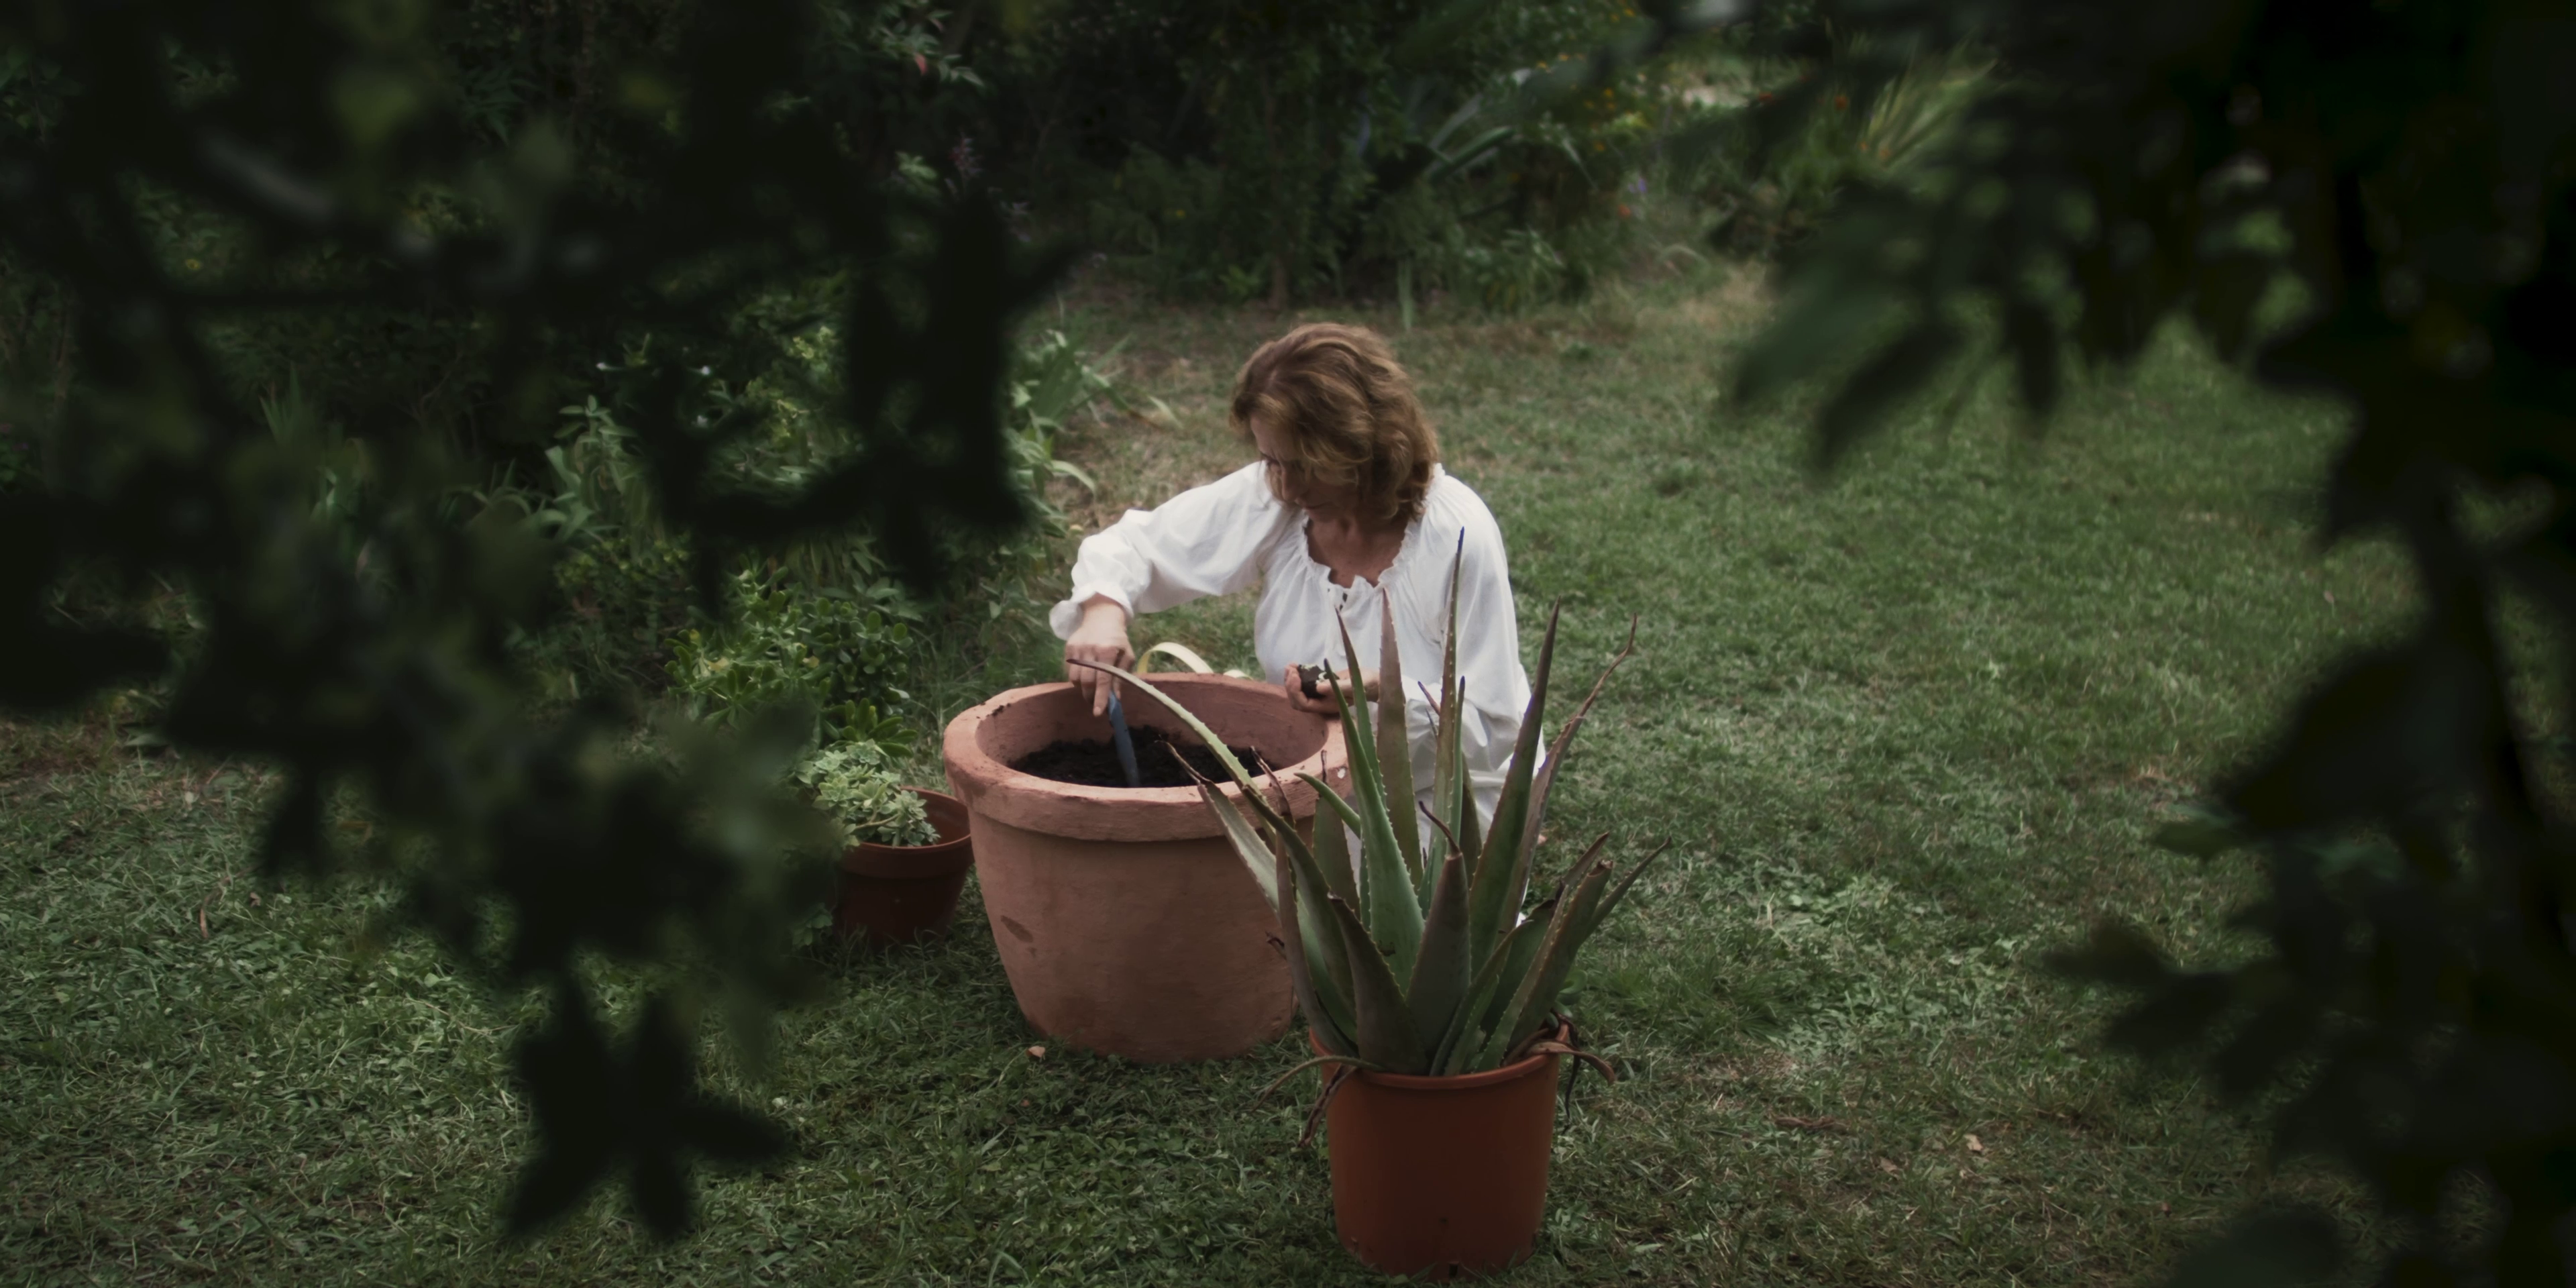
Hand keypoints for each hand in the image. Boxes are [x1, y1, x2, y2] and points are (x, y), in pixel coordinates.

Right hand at [1064, 598, 1133, 716]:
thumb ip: (1121, 676)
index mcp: (1108, 650)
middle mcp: (1090, 649)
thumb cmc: (1118, 639)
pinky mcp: (1068, 648)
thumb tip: (1115, 698)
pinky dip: (1075, 679)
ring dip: (1082, 689)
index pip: (1103, 680)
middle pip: (1087, 681)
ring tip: (1090, 690)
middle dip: (1091, 697)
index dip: (1101, 698)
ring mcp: (1077, 649)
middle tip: (1095, 703)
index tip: (1099, 713)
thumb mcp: (1127, 655)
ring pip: (1075, 678)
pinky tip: (1083, 677)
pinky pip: (1069, 671)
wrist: (1102, 616)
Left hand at [1283, 665, 1376, 715]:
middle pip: (1297, 701)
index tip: (1296, 676)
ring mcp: (1320, 694)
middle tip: (1290, 669)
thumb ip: (1338, 688)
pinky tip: (1297, 665)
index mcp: (1328, 706)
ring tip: (1291, 666)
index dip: (1296, 692)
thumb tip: (1318, 687)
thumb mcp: (1355, 685)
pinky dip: (1297, 676)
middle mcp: (1321, 703)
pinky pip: (1303, 684)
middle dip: (1290, 686)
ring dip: (1291, 680)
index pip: (1304, 704)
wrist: (1373, 682)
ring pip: (1298, 693)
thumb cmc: (1367, 685)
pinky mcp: (1320, 685)